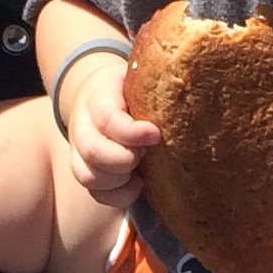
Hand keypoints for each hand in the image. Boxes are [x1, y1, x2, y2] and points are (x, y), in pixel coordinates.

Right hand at [61, 56, 156, 207]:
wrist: (95, 93)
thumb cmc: (127, 87)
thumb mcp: (136, 76)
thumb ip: (155, 81)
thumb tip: (193, 89)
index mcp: (98, 97)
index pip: (107, 118)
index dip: (131, 132)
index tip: (156, 135)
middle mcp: (82, 126)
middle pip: (93, 151)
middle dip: (125, 160)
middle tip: (147, 154)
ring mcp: (79, 151)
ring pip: (89, 176)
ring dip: (120, 181)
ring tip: (142, 173)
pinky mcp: (84, 171)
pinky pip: (96, 193)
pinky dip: (119, 196)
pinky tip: (137, 185)